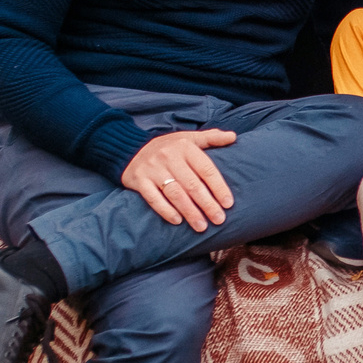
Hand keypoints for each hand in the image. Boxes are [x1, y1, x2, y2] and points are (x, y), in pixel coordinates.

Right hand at [122, 128, 236, 228]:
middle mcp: (169, 157)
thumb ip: (211, 138)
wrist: (130, 148)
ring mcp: (153, 169)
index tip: (228, 204)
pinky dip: (166, 210)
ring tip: (201, 226)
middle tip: (219, 219)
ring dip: (190, 212)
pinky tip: (177, 221)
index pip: (206, 169)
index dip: (219, 187)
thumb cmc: (167, 147)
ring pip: (175, 193)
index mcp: (185, 146)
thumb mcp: (188, 138)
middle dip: (207, 204)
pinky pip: (154, 198)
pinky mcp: (139, 180)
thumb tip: (233, 137)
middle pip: (192, 185)